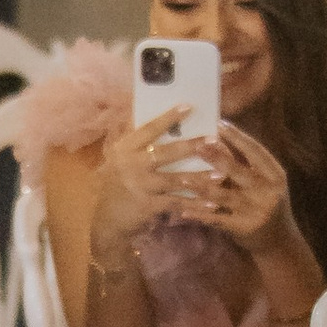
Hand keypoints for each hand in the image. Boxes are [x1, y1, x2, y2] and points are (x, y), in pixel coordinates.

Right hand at [91, 102, 215, 253]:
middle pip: (165, 153)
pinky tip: (212, 205)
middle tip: (213, 140)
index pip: (148, 129)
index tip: (188, 106)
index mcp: (125, 149)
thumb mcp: (119, 159)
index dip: (168, 118)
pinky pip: (176, 203)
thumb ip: (134, 138)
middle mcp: (131, 165)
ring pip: (175, 180)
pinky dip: (195, 204)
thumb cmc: (117, 184)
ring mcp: (140, 186)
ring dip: (199, 178)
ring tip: (220, 175)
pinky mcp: (148, 205)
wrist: (106, 219)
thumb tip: (142, 107)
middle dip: (191, 146)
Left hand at [177, 122, 300, 259]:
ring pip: (224, 195)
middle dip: (217, 158)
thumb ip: (246, 165)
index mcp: (275, 175)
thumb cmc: (264, 204)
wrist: (278, 241)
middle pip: (239, 171)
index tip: (220, 123)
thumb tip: (218, 139)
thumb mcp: (263, 183)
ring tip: (181, 179)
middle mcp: (269, 191)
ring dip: (201, 186)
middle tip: (197, 146)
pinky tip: (182, 209)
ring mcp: (257, 210)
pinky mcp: (244, 228)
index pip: (256, 151)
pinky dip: (199, 214)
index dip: (238, 137)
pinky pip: (217, 219)